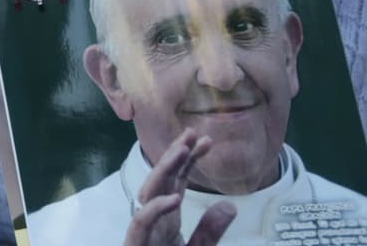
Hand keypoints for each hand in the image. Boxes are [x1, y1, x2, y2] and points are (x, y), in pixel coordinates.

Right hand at [125, 128, 236, 245]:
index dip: (188, 159)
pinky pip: (142, 222)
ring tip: (182, 150)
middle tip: (191, 132)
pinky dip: (155, 208)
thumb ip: (209, 231)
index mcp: (167, 219)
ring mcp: (143, 231)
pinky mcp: (136, 245)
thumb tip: (230, 206)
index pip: (176, 181)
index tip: (206, 141)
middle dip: (173, 154)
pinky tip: (174, 198)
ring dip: (164, 170)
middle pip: (161, 180)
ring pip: (149, 193)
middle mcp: (153, 219)